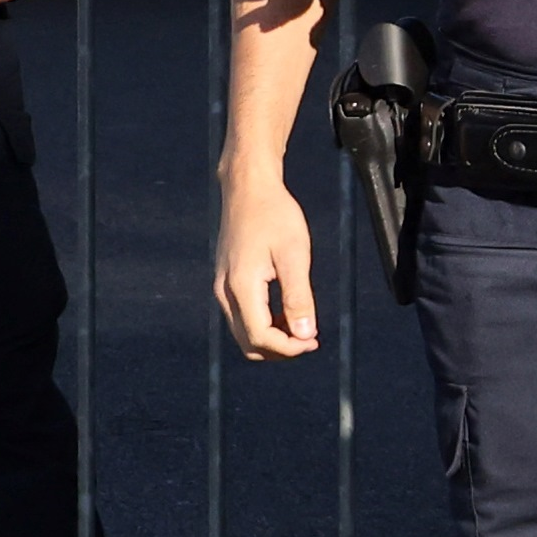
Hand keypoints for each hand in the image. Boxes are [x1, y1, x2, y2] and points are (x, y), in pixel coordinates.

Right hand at [213, 162, 322, 361]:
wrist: (248, 187)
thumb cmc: (274, 214)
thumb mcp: (294, 254)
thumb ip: (298, 298)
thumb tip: (305, 335)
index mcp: (241, 286)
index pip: (261, 337)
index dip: (289, 348)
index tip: (314, 341)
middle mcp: (224, 291)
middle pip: (249, 343)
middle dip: (280, 349)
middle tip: (310, 339)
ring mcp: (221, 287)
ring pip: (244, 333)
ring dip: (273, 339)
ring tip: (302, 325)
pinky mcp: (225, 281)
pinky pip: (242, 317)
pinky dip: (264, 325)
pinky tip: (286, 312)